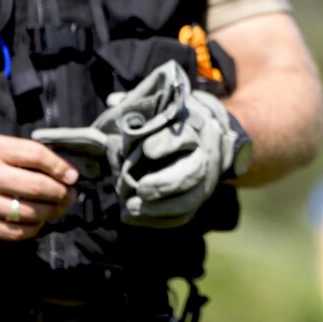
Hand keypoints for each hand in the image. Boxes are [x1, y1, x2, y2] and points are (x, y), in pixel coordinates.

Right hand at [0, 134, 78, 240]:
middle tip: (69, 194)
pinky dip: (33, 228)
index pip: (36, 156)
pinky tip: (38, 221)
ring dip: (51, 212)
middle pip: (36, 186)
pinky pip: (15, 232)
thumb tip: (65, 172)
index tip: (72, 176)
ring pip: (29, 213)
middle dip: (60, 192)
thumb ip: (27, 154)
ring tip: (57, 207)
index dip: (60, 167)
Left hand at [33, 60, 239, 228]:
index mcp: (195, 128)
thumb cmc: (175, 121)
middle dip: (165, 183)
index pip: (184, 137)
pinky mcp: (199, 198)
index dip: (166, 144)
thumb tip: (113, 101)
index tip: (146, 150)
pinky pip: (184, 215)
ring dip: (160, 208)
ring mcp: (205, 179)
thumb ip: (140, 108)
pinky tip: (134, 217)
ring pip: (190, 198)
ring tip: (130, 207)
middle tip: (140, 188)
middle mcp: (204, 155)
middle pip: (192, 172)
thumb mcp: (164, 109)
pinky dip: (158, 220)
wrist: (209, 137)